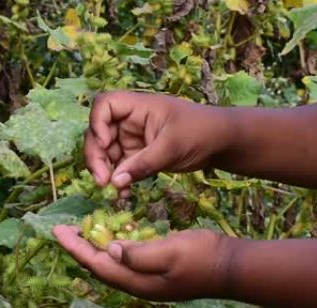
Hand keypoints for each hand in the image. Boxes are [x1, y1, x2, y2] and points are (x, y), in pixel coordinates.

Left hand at [52, 225, 233, 300]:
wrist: (230, 267)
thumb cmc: (202, 258)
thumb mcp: (169, 252)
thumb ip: (138, 253)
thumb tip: (110, 249)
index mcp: (138, 281)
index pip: (97, 264)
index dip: (76, 248)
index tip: (58, 231)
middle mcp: (138, 283)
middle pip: (100, 265)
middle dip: (80, 247)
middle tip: (63, 229)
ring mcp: (148, 278)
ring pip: (112, 262)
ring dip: (96, 245)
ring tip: (82, 229)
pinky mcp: (157, 269)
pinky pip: (128, 258)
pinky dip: (115, 245)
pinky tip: (113, 233)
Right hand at [86, 91, 230, 195]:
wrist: (221, 143)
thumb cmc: (201, 132)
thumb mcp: (172, 147)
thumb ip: (143, 164)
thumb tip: (115, 182)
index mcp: (138, 107)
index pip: (105, 105)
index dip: (97, 123)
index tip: (106, 143)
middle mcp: (130, 121)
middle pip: (98, 133)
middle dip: (96, 156)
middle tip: (102, 181)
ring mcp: (132, 139)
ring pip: (106, 154)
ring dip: (105, 172)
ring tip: (114, 190)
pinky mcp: (138, 156)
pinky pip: (120, 168)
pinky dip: (119, 180)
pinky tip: (124, 193)